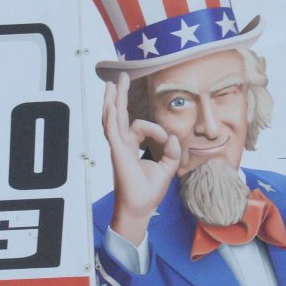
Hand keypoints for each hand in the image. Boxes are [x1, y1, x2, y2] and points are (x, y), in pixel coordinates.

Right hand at [102, 73, 180, 245]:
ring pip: (111, 117)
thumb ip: (173, 152)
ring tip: (112, 83)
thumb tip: (175, 137)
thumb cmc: (149, 192)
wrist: (139, 208)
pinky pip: (112, 129)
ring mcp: (117, 147)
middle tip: (120, 77)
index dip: (158, 130)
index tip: (169, 141)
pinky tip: (110, 103)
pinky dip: (111, 116)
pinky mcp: (117, 151)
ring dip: (112, 99)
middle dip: (119, 95)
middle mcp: (122, 144)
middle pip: (118, 114)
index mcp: (131, 147)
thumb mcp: (167, 168)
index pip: (141, 126)